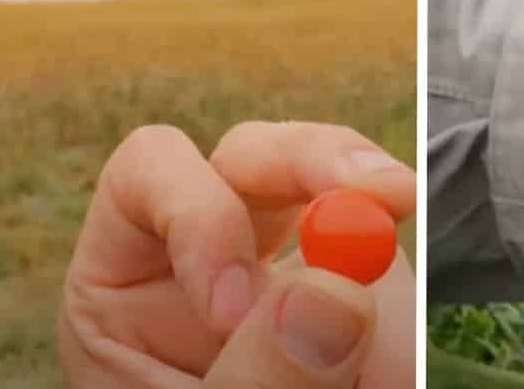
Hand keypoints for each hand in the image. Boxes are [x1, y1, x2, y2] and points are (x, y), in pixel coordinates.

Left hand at [56, 122, 415, 387]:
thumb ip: (257, 375)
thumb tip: (338, 287)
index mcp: (123, 282)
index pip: (147, 173)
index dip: (198, 213)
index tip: (234, 310)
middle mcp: (206, 258)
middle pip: (262, 157)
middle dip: (329, 168)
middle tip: (392, 198)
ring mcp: (288, 279)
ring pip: (347, 216)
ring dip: (382, 286)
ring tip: (389, 383)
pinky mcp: (352, 314)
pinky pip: (389, 285)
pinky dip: (401, 333)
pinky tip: (396, 384)